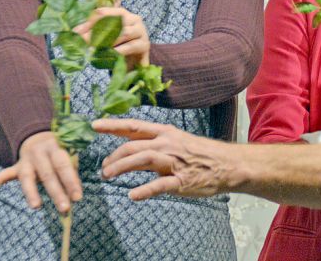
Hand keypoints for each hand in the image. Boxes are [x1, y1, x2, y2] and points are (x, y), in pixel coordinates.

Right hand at [0, 131, 81, 213]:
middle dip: (57, 193)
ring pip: (28, 177)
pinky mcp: (17, 166)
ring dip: (31, 192)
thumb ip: (71, 170)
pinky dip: (0, 178)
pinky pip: (7, 172)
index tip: (78, 197)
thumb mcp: (68, 153)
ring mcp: (27, 159)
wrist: (38, 136)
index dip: (71, 182)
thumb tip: (75, 194)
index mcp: (56, 147)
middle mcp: (40, 152)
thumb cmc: (59, 151)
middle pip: (48, 175)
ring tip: (36, 206)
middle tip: (65, 208)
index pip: (64, 166)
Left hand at [74, 6, 149, 68]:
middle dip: (97, 31)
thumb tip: (74, 32)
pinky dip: (118, 51)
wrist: (135, 62)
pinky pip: (130, 46)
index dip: (89, 21)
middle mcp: (133, 19)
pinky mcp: (145, 45)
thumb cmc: (118, 46)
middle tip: (82, 41)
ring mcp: (141, 31)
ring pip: (124, 33)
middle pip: (115, 21)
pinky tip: (109, 55)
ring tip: (95, 49)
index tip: (76, 32)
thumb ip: (92, 32)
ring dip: (108, 41)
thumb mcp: (105, 37)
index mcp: (122, 13)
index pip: (104, 12)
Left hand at [94, 118, 227, 200]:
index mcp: (165, 133)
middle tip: (103, 169)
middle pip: (133, 146)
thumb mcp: (176, 142)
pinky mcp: (181, 180)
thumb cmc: (199, 154)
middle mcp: (167, 144)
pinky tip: (132, 195)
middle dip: (113, 157)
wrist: (227, 164)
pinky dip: (144, 190)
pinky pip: (160, 185)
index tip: (94, 125)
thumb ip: (153, 146)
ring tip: (108, 175)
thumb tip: (130, 153)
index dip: (113, 125)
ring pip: (142, 160)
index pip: (134, 126)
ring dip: (121, 167)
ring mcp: (174, 162)